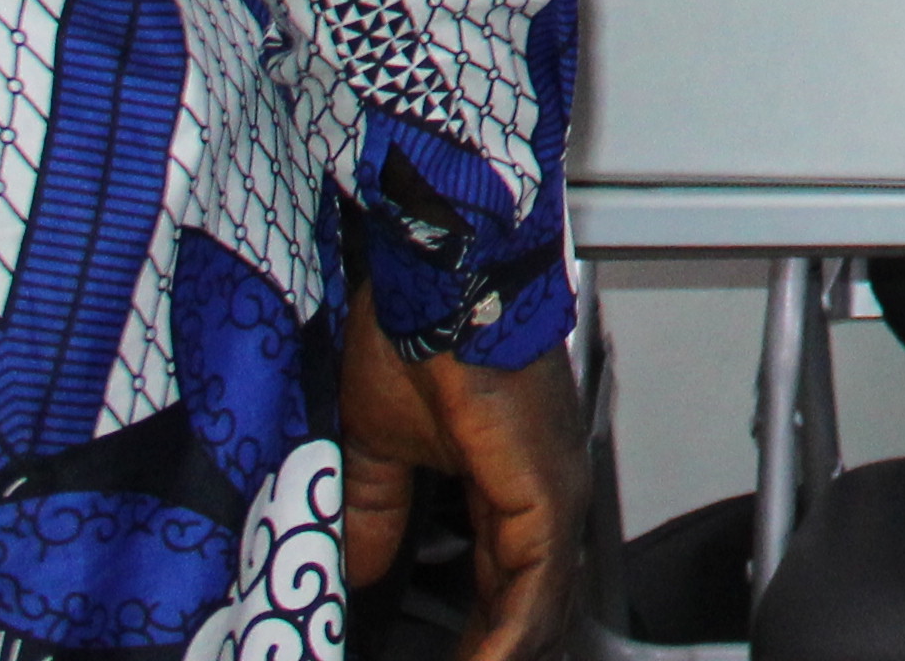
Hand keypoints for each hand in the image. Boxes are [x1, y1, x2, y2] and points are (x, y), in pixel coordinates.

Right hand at [337, 322, 587, 660]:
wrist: (435, 281)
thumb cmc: (416, 332)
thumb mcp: (379, 445)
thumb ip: (375, 511)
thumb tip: (353, 571)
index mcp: (508, 480)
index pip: (500, 583)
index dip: (474, 635)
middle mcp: (542, 491)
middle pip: (527, 604)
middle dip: (491, 651)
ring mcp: (551, 492)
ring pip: (538, 606)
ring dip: (499, 654)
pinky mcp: (545, 491)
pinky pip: (536, 586)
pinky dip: (509, 636)